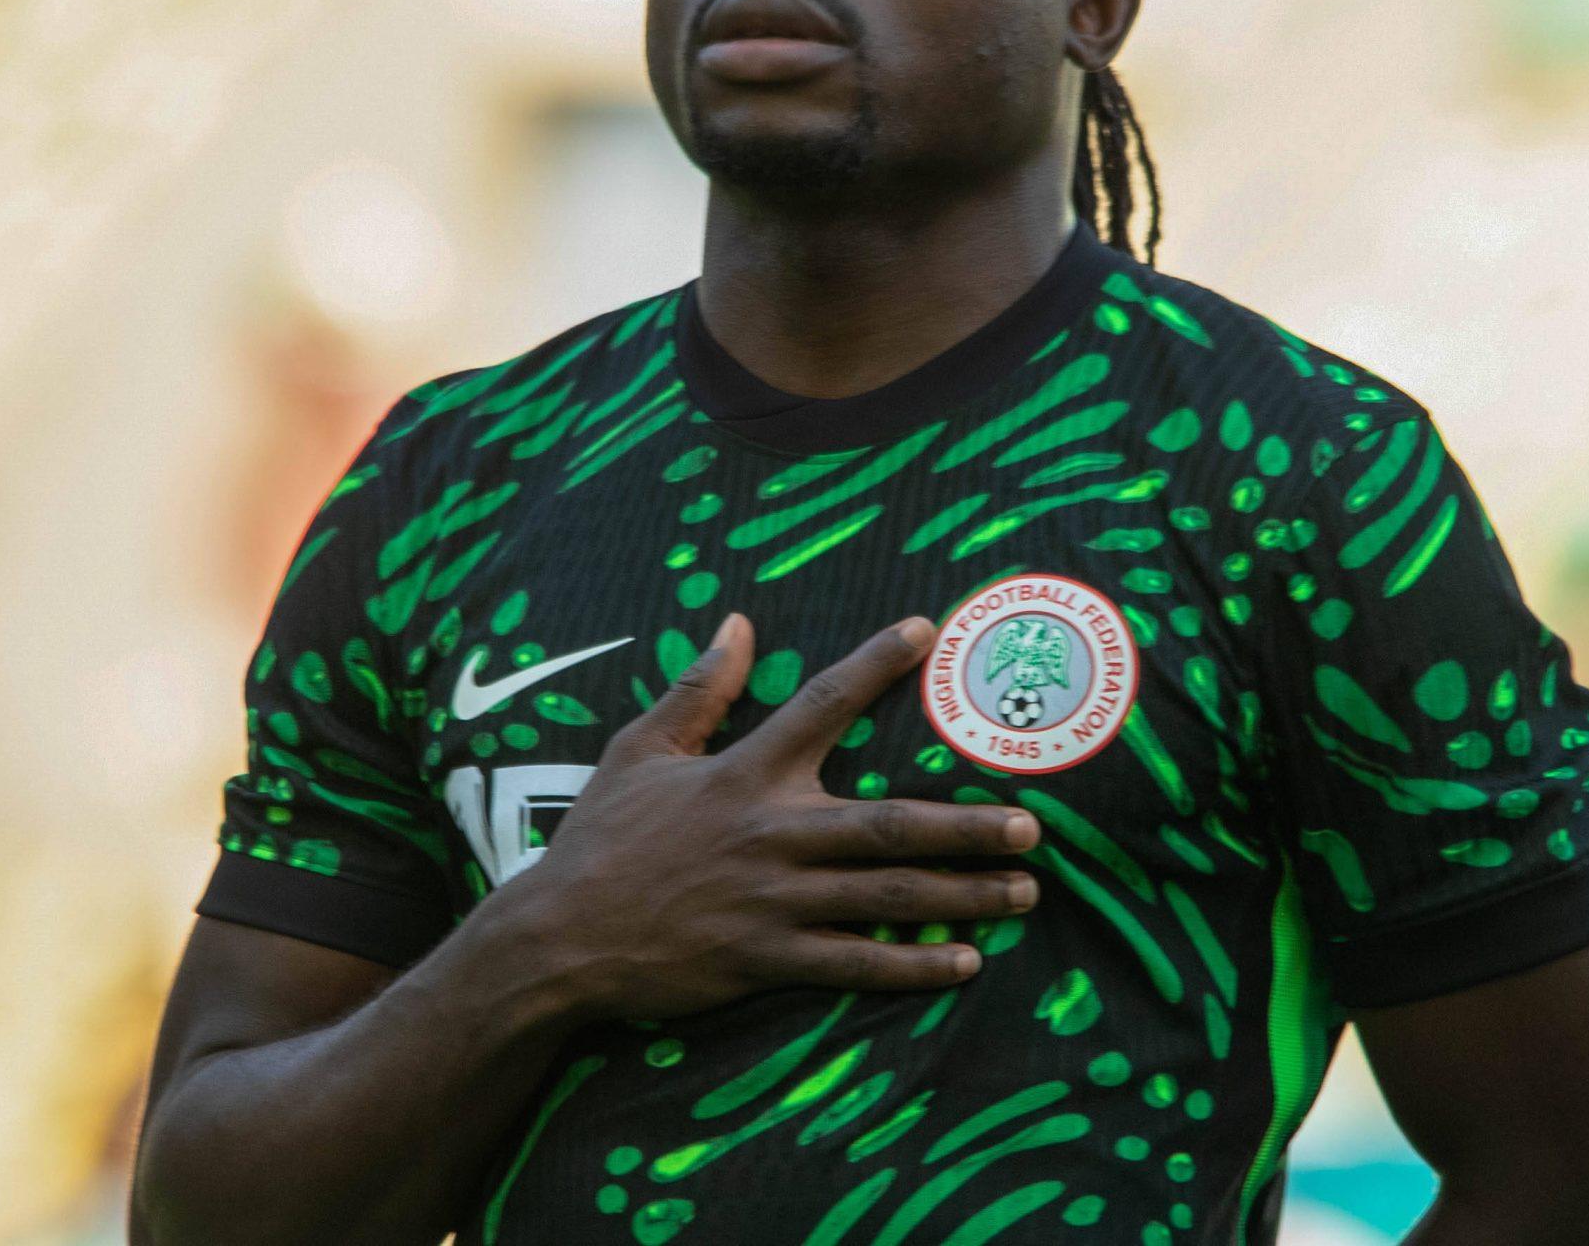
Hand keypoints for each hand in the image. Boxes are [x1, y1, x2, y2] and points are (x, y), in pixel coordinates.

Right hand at [498, 613, 1040, 1022]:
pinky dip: (913, 965)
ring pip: (889, 896)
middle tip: (1031, 825)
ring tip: (1025, 892)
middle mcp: (772, 832)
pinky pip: (856, 963)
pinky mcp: (767, 959)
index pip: (822, 704)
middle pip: (890, 823)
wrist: (558, 937)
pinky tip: (963, 962)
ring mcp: (775, 901)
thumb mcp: (638, 750)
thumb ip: (697, 689)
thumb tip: (737, 623)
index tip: (927, 630)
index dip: (876, 664)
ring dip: (963, 894)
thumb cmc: (600, 840)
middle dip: (968, 826)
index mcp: (744, 773)